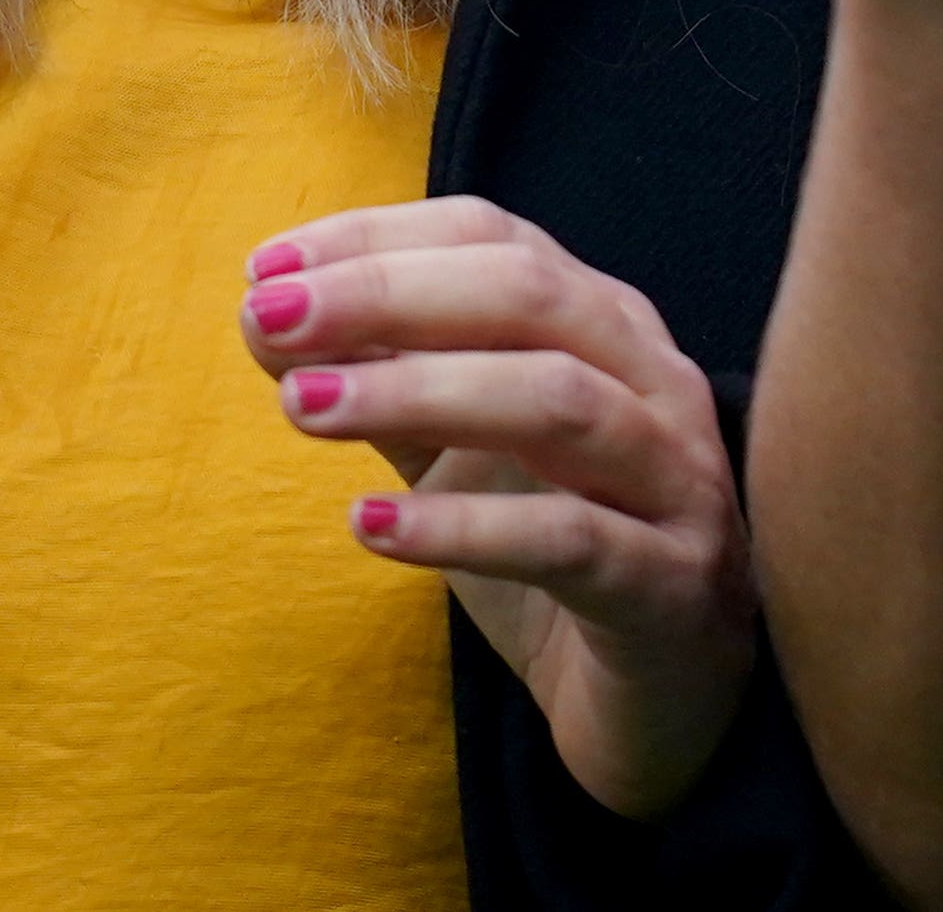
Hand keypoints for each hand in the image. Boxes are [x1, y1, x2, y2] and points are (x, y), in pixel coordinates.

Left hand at [245, 201, 760, 818]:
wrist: (658, 703)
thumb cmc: (553, 555)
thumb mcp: (457, 454)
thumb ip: (382, 382)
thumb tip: (266, 317)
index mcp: (605, 324)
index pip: (495, 238)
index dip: (379, 240)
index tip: (267, 267)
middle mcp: (655, 381)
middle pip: (529, 294)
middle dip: (388, 294)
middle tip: (268, 319)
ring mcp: (675, 480)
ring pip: (557, 401)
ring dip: (419, 390)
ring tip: (301, 406)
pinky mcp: (670, 585)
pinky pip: (568, 540)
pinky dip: (464, 526)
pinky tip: (370, 526)